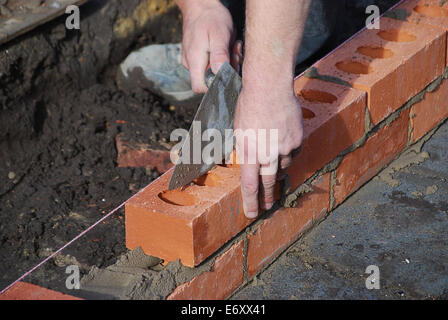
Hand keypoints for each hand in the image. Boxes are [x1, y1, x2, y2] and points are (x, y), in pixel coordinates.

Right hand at [178, 0, 241, 92]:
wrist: (201, 5)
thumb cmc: (210, 18)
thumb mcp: (219, 35)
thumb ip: (219, 55)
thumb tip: (220, 74)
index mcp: (194, 60)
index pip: (200, 87)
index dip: (215, 86)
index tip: (228, 72)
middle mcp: (191, 64)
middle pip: (209, 80)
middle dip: (226, 70)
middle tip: (235, 53)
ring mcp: (193, 61)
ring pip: (212, 72)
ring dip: (227, 62)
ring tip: (232, 46)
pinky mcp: (197, 57)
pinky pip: (212, 64)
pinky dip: (222, 58)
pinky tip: (228, 47)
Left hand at [234, 83, 303, 218]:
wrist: (269, 86)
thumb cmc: (248, 105)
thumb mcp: (238, 130)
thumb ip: (244, 150)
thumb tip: (247, 163)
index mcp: (250, 152)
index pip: (250, 185)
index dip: (250, 202)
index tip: (251, 214)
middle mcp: (268, 153)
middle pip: (268, 182)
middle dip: (267, 197)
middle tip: (267, 207)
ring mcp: (285, 147)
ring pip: (282, 167)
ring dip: (276, 168)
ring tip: (272, 157)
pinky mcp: (298, 139)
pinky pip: (293, 153)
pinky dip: (287, 152)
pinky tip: (282, 141)